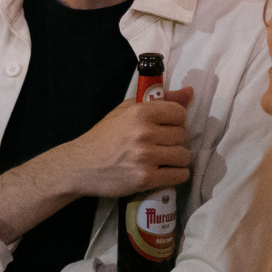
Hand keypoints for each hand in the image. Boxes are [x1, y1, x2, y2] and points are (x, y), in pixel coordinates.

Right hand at [66, 87, 193, 198]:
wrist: (81, 165)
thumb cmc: (104, 136)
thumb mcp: (126, 110)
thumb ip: (160, 100)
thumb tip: (190, 93)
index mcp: (141, 113)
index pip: (179, 113)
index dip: (175, 121)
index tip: (165, 126)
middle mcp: (145, 133)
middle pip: (182, 136)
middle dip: (174, 141)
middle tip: (160, 145)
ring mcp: (146, 157)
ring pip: (183, 156)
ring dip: (176, 159)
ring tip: (163, 159)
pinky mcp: (146, 179)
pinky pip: (179, 175)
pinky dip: (176, 174)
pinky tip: (165, 172)